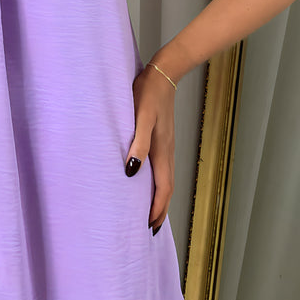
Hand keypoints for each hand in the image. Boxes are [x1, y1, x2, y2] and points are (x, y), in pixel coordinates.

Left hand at [127, 63, 175, 233]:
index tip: (149, 226)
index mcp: (162, 151)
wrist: (162, 73)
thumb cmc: (147, 94)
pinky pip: (161, 167)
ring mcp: (165, 144)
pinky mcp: (161, 137)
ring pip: (164, 178)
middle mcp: (166, 151)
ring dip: (159, 196)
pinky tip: (146, 179)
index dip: (157, 208)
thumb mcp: (140, 117)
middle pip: (166, 187)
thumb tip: (132, 171)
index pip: (163, 188)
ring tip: (149, 210)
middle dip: (159, 208)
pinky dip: (157, 181)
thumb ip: (137, 143)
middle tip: (149, 227)